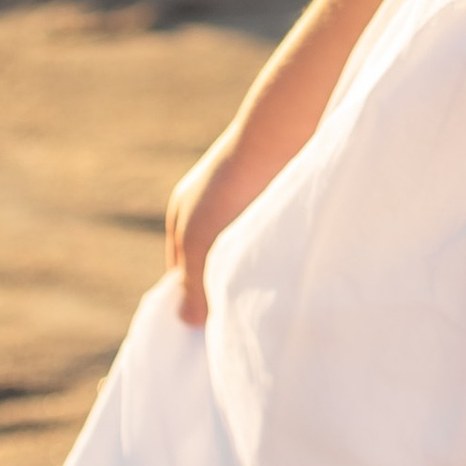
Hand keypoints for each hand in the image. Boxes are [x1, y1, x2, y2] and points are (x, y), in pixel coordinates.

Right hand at [163, 116, 289, 326]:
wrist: (284, 134)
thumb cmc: (234, 184)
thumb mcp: (201, 237)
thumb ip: (192, 281)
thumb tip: (187, 321)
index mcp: (184, 213)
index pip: (180, 271)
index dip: (192, 298)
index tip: (207, 330)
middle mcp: (214, 205)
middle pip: (212, 261)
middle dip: (221, 287)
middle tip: (236, 322)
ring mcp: (248, 199)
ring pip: (243, 251)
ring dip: (250, 272)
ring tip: (262, 302)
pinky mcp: (279, 196)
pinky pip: (270, 237)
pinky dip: (272, 256)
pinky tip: (284, 273)